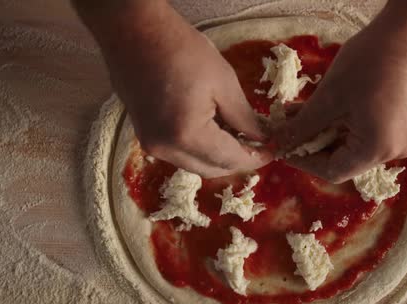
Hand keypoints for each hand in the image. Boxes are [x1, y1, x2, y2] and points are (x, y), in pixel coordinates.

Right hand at [75, 0, 271, 176]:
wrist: (135, 31)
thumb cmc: (182, 50)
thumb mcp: (223, 82)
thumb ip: (245, 118)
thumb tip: (260, 138)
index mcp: (187, 136)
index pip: (229, 160)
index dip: (254, 158)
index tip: (272, 151)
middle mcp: (165, 149)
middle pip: (210, 169)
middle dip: (237, 161)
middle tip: (257, 145)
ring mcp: (151, 145)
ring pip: (194, 164)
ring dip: (218, 156)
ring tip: (238, 135)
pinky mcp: (144, 136)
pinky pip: (179, 153)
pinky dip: (199, 149)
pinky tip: (214, 130)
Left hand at [277, 1, 406, 182]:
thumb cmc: (370, 63)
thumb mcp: (329, 97)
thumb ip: (302, 126)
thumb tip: (279, 142)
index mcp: (377, 150)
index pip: (332, 171)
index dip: (303, 160)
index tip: (281, 146)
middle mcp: (392, 152)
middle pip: (343, 159)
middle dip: (311, 142)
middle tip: (286, 127)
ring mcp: (400, 137)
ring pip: (353, 144)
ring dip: (324, 131)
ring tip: (298, 112)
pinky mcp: (401, 123)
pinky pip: (366, 132)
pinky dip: (342, 123)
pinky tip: (322, 107)